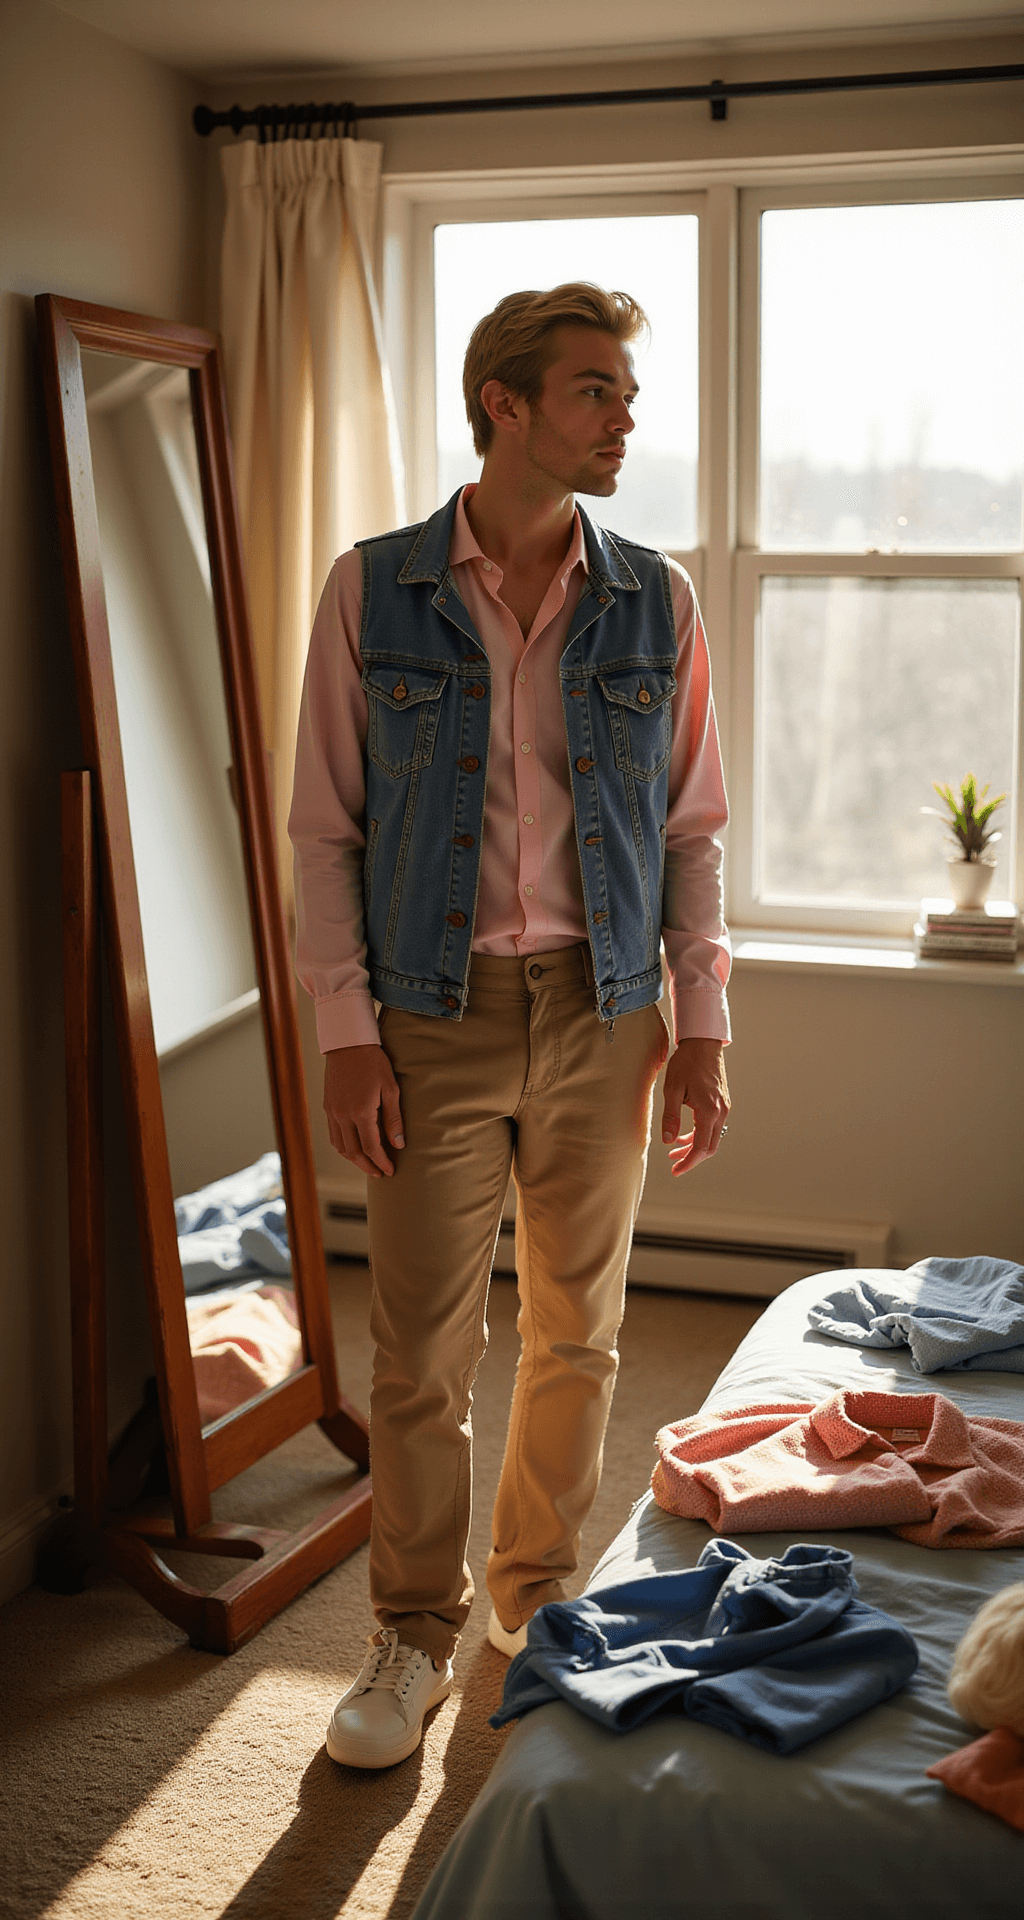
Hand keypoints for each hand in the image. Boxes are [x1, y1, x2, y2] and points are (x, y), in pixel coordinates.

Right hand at [323, 1044, 403, 1178]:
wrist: (348, 1043)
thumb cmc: (374, 1063)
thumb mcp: (390, 1088)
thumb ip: (394, 1119)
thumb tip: (399, 1145)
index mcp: (361, 1112)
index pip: (372, 1148)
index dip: (382, 1162)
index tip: (390, 1171)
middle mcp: (343, 1116)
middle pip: (354, 1153)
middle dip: (368, 1167)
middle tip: (380, 1174)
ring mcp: (332, 1112)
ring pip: (340, 1147)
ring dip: (354, 1160)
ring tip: (368, 1165)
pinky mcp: (327, 1107)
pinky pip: (333, 1135)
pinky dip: (343, 1147)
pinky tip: (353, 1148)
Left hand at [661, 1038, 729, 1176]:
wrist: (703, 1043)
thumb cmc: (686, 1063)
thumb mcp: (672, 1089)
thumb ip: (670, 1117)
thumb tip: (667, 1140)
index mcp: (709, 1111)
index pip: (700, 1147)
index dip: (688, 1162)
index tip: (676, 1170)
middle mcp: (721, 1112)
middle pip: (709, 1147)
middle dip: (692, 1158)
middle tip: (674, 1165)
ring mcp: (724, 1107)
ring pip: (712, 1137)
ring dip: (694, 1147)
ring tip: (674, 1151)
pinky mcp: (722, 1103)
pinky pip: (713, 1126)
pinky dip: (699, 1134)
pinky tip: (684, 1135)